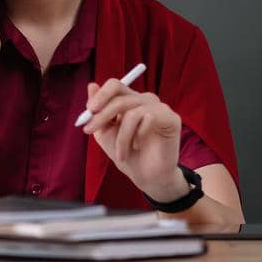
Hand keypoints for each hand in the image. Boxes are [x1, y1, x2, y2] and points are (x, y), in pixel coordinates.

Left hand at [79, 77, 184, 201]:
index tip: (89, 110)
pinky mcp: (171, 118)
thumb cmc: (127, 154)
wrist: (146, 177)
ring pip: (132, 113)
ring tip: (121, 153)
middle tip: (90, 130)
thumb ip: (98, 111)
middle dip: (103, 114)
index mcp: (130, 100)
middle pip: (120, 96)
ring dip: (122, 137)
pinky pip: (149, 118)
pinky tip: (138, 146)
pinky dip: (138, 136)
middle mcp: (145, 100)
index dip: (101, 95)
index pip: (115, 85)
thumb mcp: (105, 133)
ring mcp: (159, 108)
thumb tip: (91, 85)